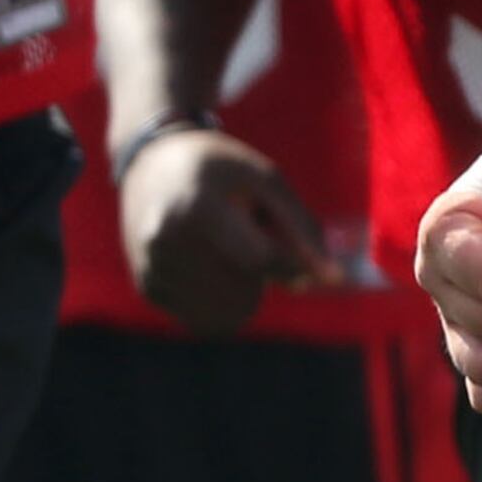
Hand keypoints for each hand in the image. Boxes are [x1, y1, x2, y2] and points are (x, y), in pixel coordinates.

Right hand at [119, 123, 326, 337]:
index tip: (303, 258)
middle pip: (245, 293)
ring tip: (227, 252)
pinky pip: (204, 319)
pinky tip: (210, 267)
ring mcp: (153, 267)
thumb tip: (332, 280)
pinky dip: (219, 302)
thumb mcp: (266, 179)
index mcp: (197, 207)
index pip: (262, 259)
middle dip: (262, 276)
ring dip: (241, 292)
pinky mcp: (149, 287)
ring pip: (226, 315)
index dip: (293, 265)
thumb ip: (301, 226)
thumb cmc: (220, 170)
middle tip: (249, 240)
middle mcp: (165, 240)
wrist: (152, 161)